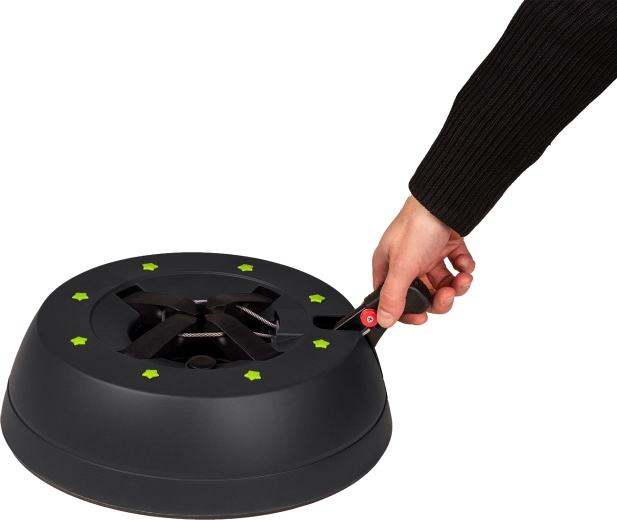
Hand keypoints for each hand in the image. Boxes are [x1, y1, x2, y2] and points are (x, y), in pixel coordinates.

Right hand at [372, 195, 474, 326]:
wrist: (444, 202)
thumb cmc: (416, 226)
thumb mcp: (402, 266)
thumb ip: (393, 296)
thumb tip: (383, 319)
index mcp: (388, 267)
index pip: (392, 300)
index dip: (407, 312)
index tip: (421, 318)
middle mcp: (405, 263)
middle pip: (423, 296)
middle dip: (439, 299)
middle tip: (446, 294)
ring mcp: (426, 256)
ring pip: (442, 285)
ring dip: (455, 286)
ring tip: (462, 278)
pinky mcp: (445, 248)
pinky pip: (456, 268)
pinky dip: (463, 268)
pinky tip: (463, 262)